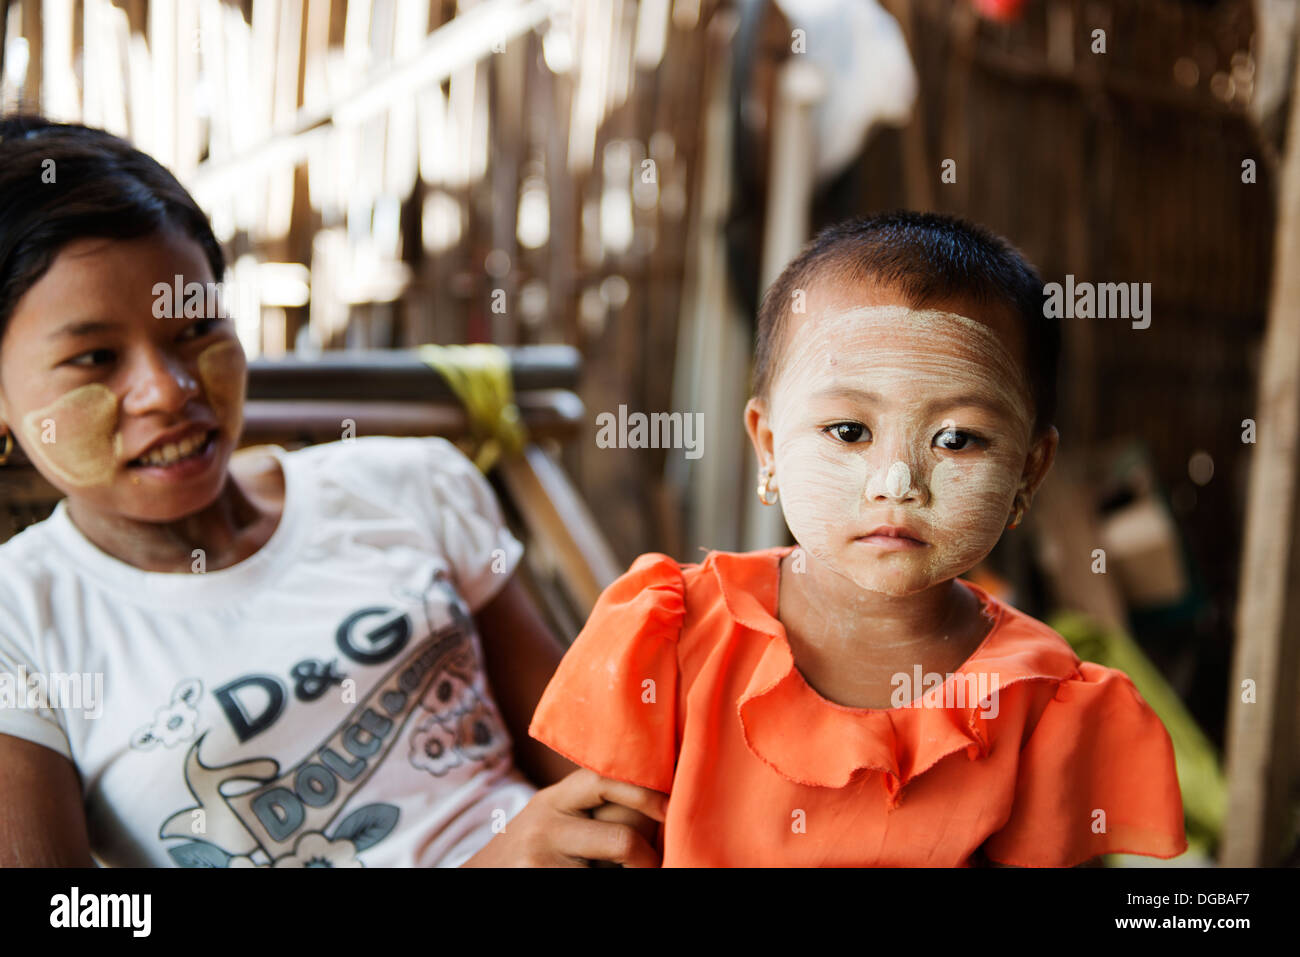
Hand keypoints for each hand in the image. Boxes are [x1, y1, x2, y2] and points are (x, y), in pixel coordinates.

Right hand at [461, 768, 668, 866]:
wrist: (481, 878)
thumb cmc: (532, 852)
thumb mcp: (553, 819)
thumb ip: (592, 809)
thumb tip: (659, 806)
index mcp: (554, 800)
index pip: (607, 781)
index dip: (646, 794)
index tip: (670, 810)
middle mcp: (546, 826)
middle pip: (623, 837)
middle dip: (646, 856)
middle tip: (648, 865)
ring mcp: (541, 861)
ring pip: (613, 869)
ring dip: (628, 876)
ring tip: (616, 871)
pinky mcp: (539, 882)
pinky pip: (595, 884)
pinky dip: (605, 883)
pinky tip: (591, 875)